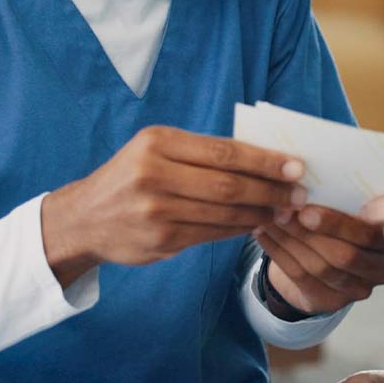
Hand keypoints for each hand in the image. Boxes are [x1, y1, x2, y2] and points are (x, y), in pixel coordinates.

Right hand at [41, 126, 305, 286]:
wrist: (84, 217)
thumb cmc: (130, 177)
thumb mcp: (155, 151)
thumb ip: (201, 153)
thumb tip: (263, 159)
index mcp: (157, 143)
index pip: (224, 151)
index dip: (265, 161)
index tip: (296, 166)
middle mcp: (154, 174)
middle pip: (229, 184)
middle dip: (271, 190)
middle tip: (299, 194)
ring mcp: (157, 210)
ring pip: (224, 212)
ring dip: (261, 213)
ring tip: (284, 211)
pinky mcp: (161, 240)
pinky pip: (212, 234)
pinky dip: (239, 229)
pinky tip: (256, 224)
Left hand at [254, 205, 383, 313]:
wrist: (324, 257)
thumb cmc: (340, 221)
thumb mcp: (350, 206)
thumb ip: (343, 196)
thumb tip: (306, 176)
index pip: (368, 235)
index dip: (337, 223)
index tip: (307, 207)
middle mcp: (382, 269)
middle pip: (343, 255)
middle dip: (309, 232)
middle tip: (282, 211)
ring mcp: (358, 289)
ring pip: (319, 266)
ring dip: (290, 239)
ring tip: (269, 217)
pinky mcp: (332, 302)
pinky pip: (301, 277)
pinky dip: (278, 253)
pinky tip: (264, 234)